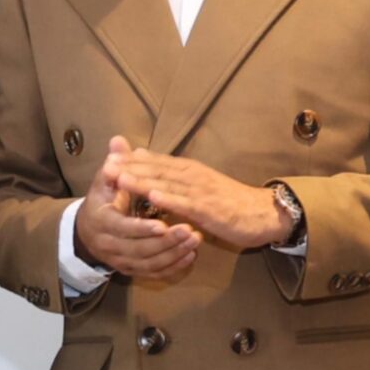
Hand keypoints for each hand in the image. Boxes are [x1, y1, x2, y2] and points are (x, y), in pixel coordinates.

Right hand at [71, 136, 200, 279]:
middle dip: (167, 241)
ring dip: (175, 253)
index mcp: (101, 222)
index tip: (163, 223)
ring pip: (150, 263)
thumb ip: (115, 163)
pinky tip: (190, 256)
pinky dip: (173, 267)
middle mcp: (108, 246)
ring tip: (197, 239)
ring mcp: (120, 261)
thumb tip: (118, 140)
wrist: (87, 232)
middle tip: (192, 230)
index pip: (122, 228)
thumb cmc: (102, 201)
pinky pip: (154, 273)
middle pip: (140, 249)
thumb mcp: (104, 182)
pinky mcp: (131, 270)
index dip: (142, 228)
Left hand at [111, 146, 292, 249]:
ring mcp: (202, 191)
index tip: (107, 157)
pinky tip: (153, 197)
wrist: (263, 213)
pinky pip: (187, 204)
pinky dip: (170, 200)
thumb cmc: (226, 200)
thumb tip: (142, 156)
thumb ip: (170, 173)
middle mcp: (192, 176)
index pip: (155, 162)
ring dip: (143, 180)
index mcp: (187, 170)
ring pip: (168, 184)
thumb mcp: (195, 183)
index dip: (131, 160)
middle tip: (106, 166)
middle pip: (157, 170)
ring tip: (120, 178)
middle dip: (130, 168)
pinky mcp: (211, 209)